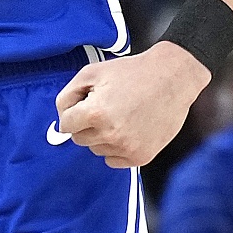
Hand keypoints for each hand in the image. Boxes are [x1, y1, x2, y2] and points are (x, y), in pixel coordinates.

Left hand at [54, 43, 210, 168]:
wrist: (172, 78)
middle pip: (79, 138)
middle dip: (86, 124)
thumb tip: (60, 117)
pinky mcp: (141, 157)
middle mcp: (110, 134)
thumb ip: (68, 95)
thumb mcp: (92, 72)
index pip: (65, 124)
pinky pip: (113, 160)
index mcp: (95, 113)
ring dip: (101, 136)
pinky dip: (115, 147)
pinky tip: (127, 129)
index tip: (83, 105)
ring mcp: (127, 148)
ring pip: (96, 149)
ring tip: (119, 115)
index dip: (72, 112)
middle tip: (105, 106)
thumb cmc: (132, 73)